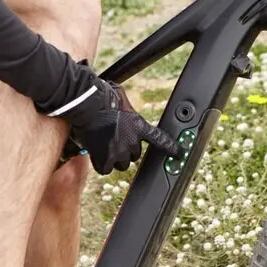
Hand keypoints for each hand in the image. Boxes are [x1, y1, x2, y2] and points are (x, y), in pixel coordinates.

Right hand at [63, 77, 179, 174]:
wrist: (86, 107)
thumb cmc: (101, 97)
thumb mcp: (120, 98)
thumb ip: (126, 106)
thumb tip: (122, 100)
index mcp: (139, 125)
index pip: (160, 139)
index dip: (171, 147)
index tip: (180, 153)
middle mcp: (132, 141)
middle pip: (134, 155)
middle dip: (126, 150)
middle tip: (114, 140)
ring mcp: (119, 152)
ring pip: (121, 164)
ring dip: (114, 158)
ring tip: (104, 146)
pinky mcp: (105, 160)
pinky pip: (106, 169)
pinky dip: (101, 164)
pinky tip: (96, 153)